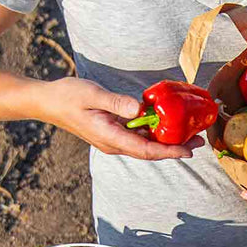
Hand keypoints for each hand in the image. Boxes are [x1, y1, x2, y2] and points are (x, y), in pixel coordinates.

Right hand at [36, 77, 203, 159]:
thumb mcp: (93, 94)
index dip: (168, 151)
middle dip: (175, 149)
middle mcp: (114, 144)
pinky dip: (155, 134)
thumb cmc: (68, 96)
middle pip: (150, 152)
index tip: (187, 151)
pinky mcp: (113, 134)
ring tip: (190, 136)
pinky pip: (138, 138)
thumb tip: (139, 109)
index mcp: (110, 137)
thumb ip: (117, 102)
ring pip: (145, 146)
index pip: (145, 150)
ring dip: (167, 143)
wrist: (48, 102)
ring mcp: (113, 140)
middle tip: (199, 142)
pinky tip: (167, 125)